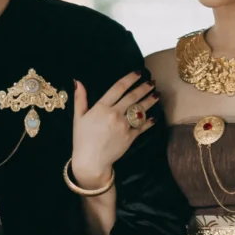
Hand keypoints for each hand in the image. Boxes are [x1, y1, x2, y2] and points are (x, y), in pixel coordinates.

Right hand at [68, 71, 158, 191]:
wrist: (91, 161)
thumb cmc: (82, 139)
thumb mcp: (78, 117)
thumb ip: (80, 98)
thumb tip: (77, 82)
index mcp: (101, 107)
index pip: (118, 88)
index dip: (130, 79)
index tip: (139, 73)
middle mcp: (114, 114)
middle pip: (133, 97)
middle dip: (144, 88)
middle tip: (152, 82)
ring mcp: (123, 126)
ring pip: (140, 110)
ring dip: (150, 101)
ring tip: (157, 95)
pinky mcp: (130, 137)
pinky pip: (142, 126)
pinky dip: (149, 121)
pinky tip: (154, 116)